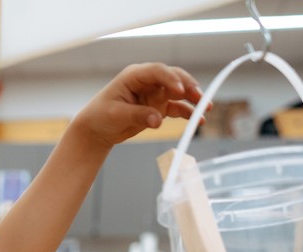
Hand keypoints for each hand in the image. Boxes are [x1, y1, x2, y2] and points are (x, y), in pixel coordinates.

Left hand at [72, 63, 203, 148]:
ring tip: (205, 108)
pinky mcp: (159, 107)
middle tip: (201, 98)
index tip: (180, 90)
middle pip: (173, 78)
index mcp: (134, 76)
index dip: (170, 79)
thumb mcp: (116, 115)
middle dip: (188, 86)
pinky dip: (187, 113)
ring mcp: (155, 94)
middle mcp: (148, 82)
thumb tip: (158, 120)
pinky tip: (198, 120)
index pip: (157, 71)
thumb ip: (138, 115)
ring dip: (193, 98)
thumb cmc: (100, 115)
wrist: (96, 129)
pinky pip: (177, 108)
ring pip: (179, 92)